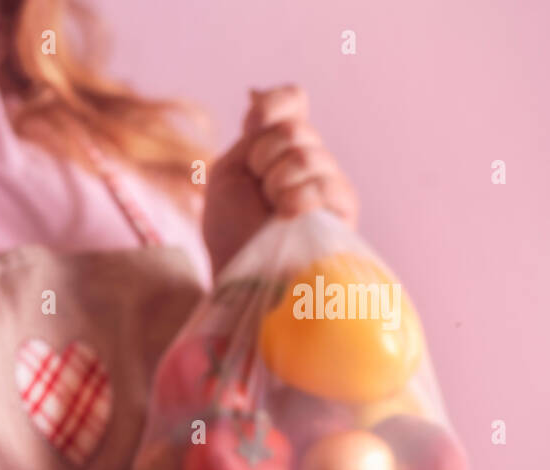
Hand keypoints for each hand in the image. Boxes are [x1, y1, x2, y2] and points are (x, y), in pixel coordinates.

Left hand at [203, 85, 358, 275]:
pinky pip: (323, 185)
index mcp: (282, 146)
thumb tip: (257, 93)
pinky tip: (288, 217)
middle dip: (263, 158)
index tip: (253, 125)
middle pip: (294, 128)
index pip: (292, 100)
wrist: (239, 272)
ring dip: (276, 184)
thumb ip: (251, 135)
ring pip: (306, 155)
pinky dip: (297, 199)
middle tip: (258, 192)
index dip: (274, 105)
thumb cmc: (231, 230)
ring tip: (272, 211)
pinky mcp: (344, 209)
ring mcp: (330, 181)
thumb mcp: (229, 172)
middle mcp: (311, 158)